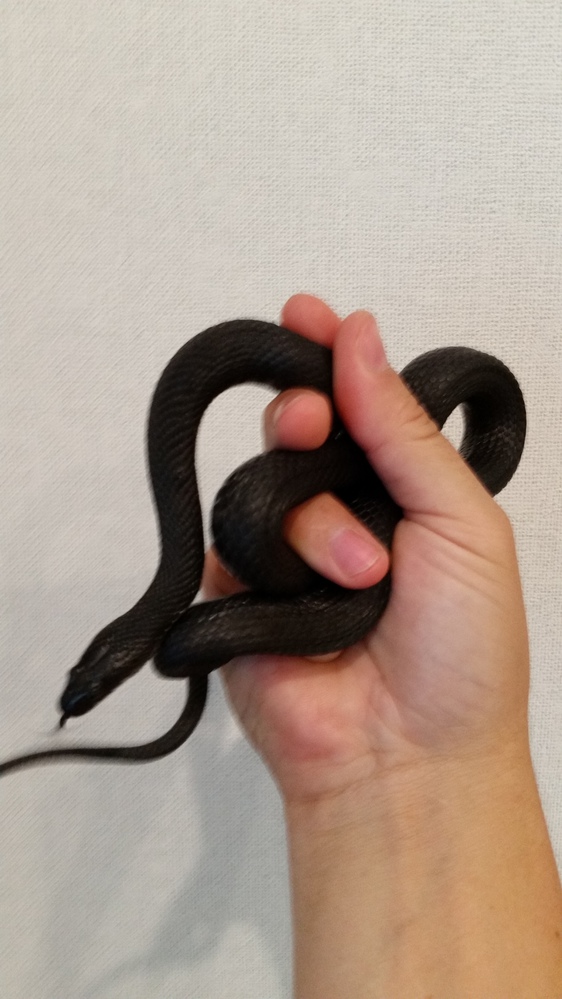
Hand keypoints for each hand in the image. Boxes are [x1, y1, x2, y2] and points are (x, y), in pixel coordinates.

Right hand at [201, 294, 529, 805]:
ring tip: (360, 578)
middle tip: (307, 422)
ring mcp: (289, 555)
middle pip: (295, 430)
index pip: (357, 403)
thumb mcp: (463, 522)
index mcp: (401, 490)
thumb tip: (360, 338)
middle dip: (299, 414)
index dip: (329, 356)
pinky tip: (303, 603)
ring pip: (264, 487)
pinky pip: (229, 545)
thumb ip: (403, 431)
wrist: (411, 758)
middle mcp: (342, 514)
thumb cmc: (464, 653)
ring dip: (315, 526)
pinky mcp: (240, 594)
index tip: (308, 314)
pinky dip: (270, 567)